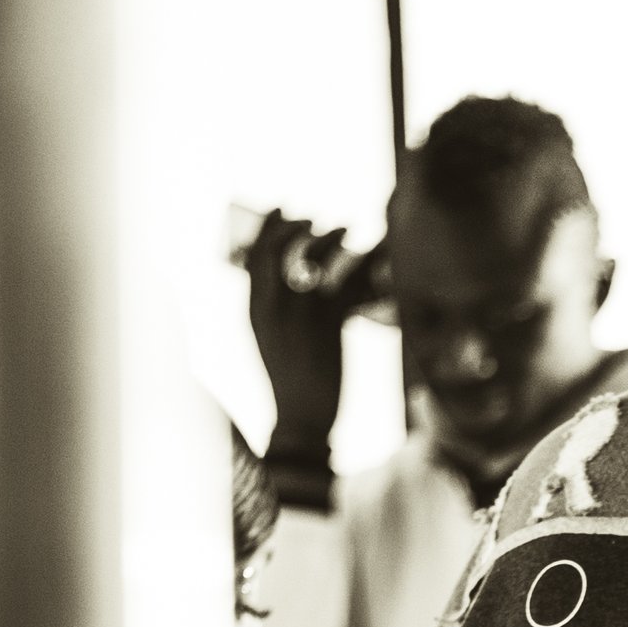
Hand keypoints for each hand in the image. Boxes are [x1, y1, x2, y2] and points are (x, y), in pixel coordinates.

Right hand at [244, 208, 352, 464]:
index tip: (282, 208)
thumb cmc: (289, 379)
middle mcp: (274, 307)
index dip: (269, 225)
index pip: (255, 254)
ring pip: (319, 260)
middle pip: (284, 248)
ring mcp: (302, 315)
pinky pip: (350, 287)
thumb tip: (291, 276)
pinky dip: (365, 270)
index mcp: (253, 309)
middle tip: (315, 218)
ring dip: (333, 237)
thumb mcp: (268, 338)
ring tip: (346, 227)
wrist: (302, 418)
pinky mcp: (331, 326)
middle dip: (300, 225)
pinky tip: (374, 258)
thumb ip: (275, 307)